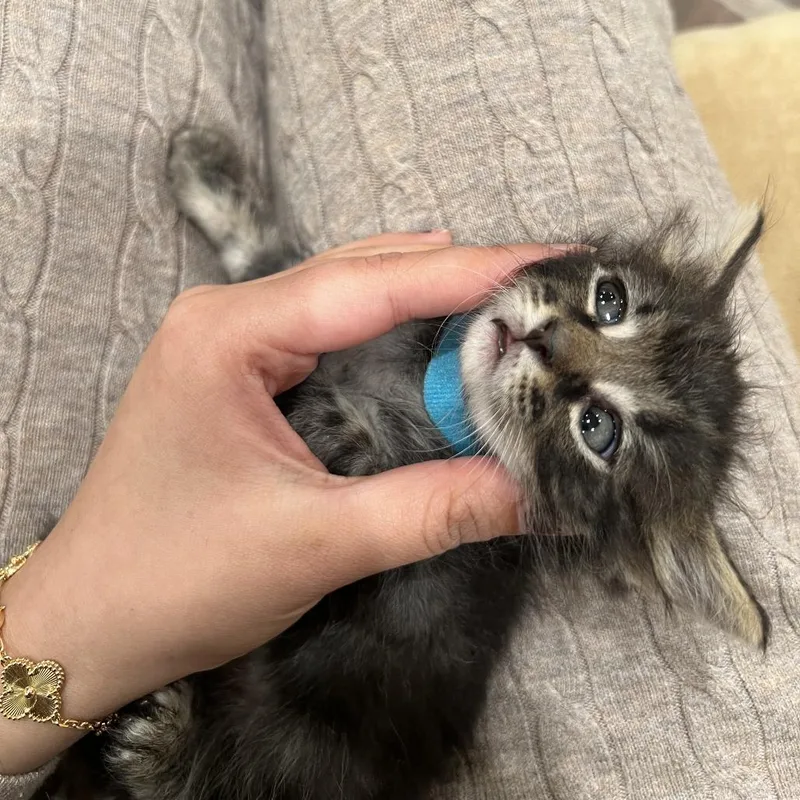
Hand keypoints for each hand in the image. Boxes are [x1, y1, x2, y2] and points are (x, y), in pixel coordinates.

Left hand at [0, 232, 567, 772]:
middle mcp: (227, 319)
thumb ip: (431, 511)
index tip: (550, 263)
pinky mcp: (241, 376)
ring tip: (509, 299)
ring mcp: (230, 343)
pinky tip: (436, 332)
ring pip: (347, 297)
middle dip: (456, 276)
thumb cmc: (173, 578)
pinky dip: (392, 332)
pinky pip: (330, 333)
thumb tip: (536, 494)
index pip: (371, 284)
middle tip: (544, 283)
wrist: (87, 622)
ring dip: (426, 299)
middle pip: (362, 274)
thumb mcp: (314, 543)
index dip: (471, 272)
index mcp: (229, 334)